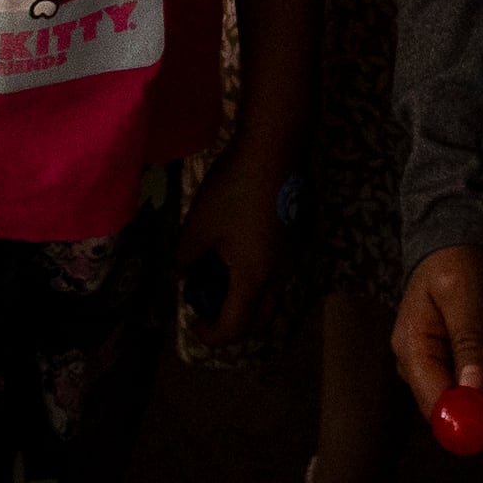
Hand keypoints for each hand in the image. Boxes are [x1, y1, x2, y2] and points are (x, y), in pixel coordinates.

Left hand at [178, 143, 293, 350]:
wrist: (274, 148)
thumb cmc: (233, 190)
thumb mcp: (198, 225)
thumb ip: (186, 257)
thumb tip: (184, 271)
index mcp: (254, 277)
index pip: (234, 327)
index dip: (211, 334)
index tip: (193, 323)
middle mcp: (280, 274)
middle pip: (259, 317)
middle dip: (232, 320)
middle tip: (208, 306)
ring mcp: (293, 254)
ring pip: (270, 290)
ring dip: (245, 293)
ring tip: (219, 270)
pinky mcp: (297, 235)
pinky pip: (277, 266)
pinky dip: (256, 271)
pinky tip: (238, 243)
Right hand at [391, 243, 482, 432]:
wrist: (464, 245)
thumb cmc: (456, 260)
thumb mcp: (462, 290)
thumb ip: (469, 337)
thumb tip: (471, 387)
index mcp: (413, 352)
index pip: (435, 407)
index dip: (472, 413)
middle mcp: (427, 372)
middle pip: (463, 417)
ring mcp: (449, 376)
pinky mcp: (469, 376)